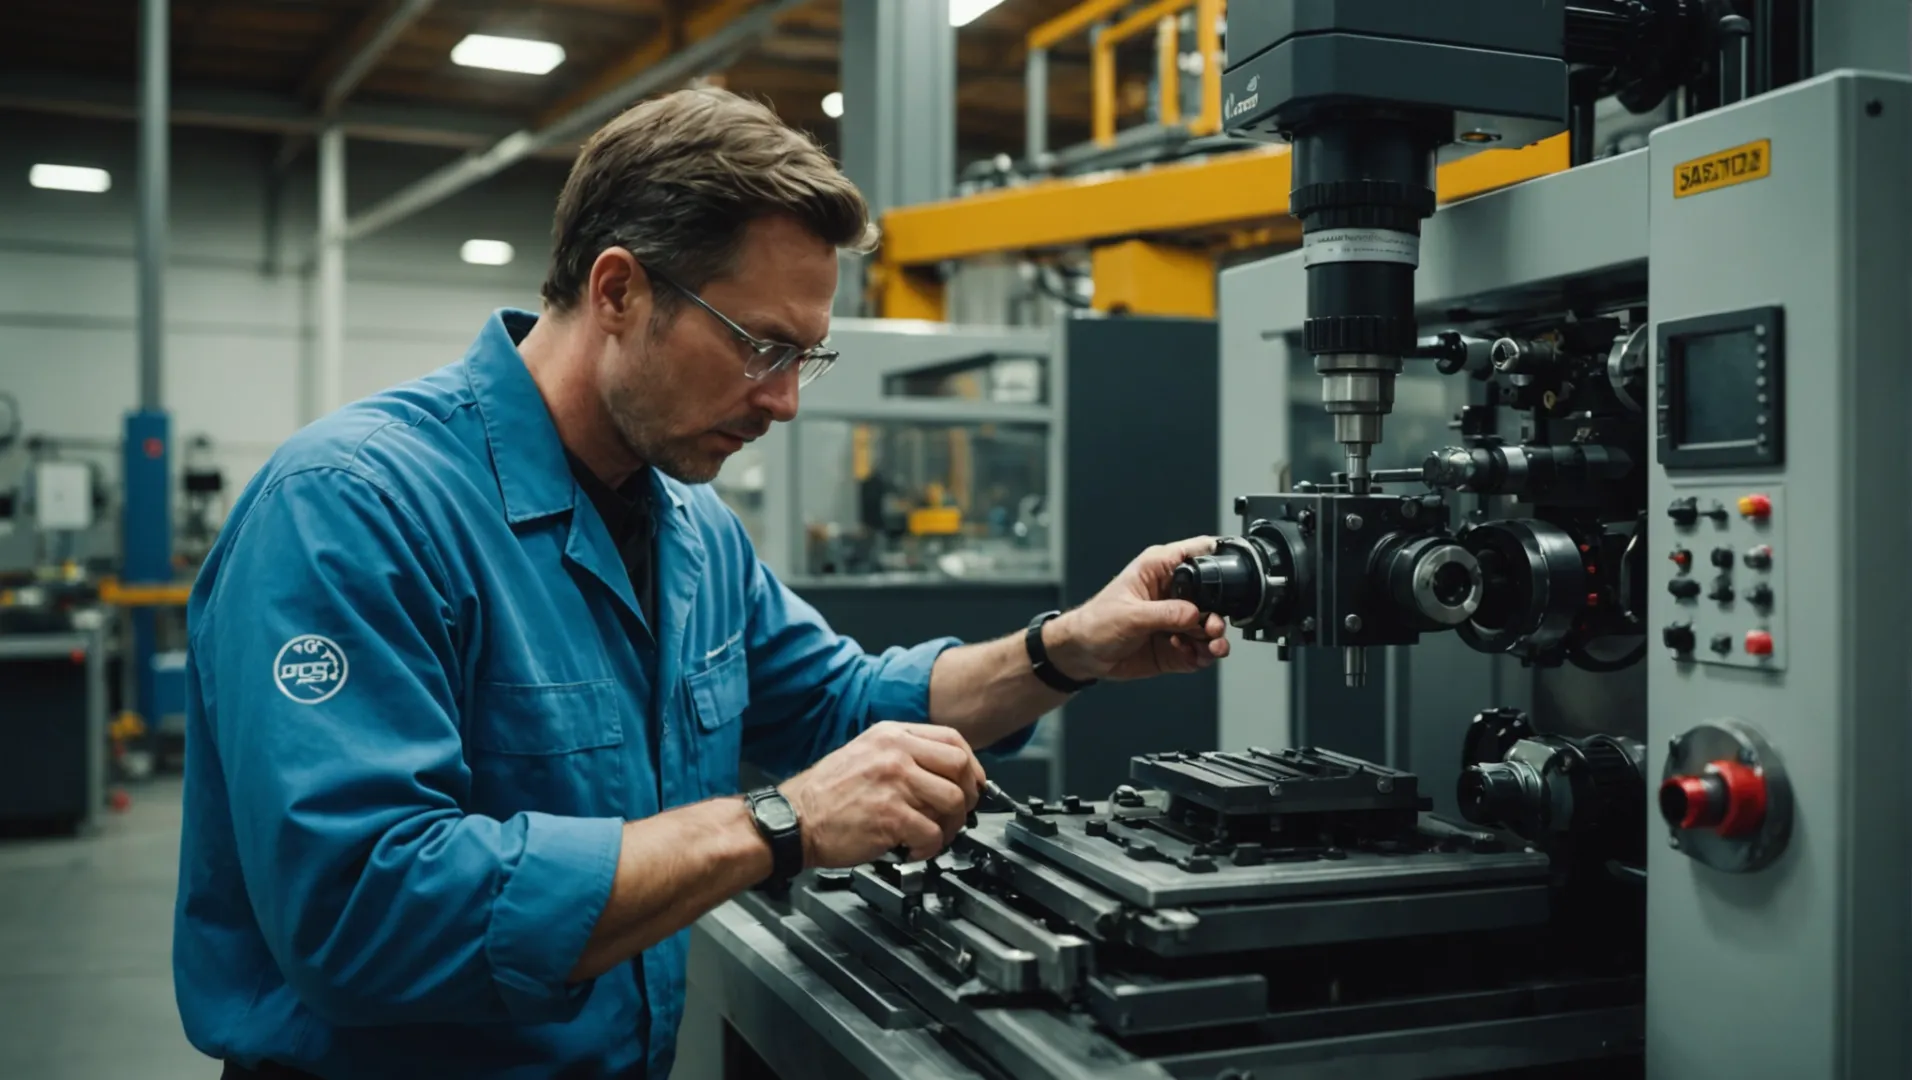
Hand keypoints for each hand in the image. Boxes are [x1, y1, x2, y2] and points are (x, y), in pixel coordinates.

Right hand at [779, 722, 984, 865]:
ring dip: (951, 826)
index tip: (972, 785)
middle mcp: (895, 753)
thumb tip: (944, 773)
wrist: (792, 820)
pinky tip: (913, 850)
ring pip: (953, 802)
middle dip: (968, 797)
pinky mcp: (890, 816)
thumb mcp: (865, 753)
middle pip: (960, 768)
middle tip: (957, 815)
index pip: (953, 740)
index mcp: (891, 734)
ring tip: (934, 836)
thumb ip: (903, 754)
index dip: (971, 766)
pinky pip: (933, 833)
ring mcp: (894, 783)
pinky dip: (930, 848)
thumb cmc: (825, 794)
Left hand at [1045, 536, 1231, 681]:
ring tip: (1209, 647)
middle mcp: (1172, 593)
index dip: (1217, 561)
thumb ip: (1164, 614)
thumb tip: (1194, 614)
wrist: (1082, 655)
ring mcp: (1176, 620)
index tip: (1230, 580)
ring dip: (1214, 639)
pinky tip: (1192, 656)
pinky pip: (1200, 650)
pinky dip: (1202, 655)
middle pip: (1212, 597)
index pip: (1197, 554)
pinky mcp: (1176, 644)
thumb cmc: (1095, 623)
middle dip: (1217, 614)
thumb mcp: (1129, 615)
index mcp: (1159, 570)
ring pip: (1210, 626)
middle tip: (1212, 629)